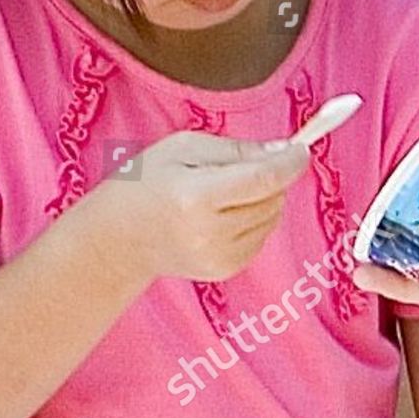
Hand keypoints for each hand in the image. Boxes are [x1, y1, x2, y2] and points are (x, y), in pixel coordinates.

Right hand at [95, 131, 310, 282]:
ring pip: (272, 219)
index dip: (290, 162)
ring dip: (262, 199)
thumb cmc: (144, 183)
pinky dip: (253, 221)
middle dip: (271, 177)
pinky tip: (221, 215)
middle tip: (242, 166)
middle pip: (272, 198)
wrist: (117, 238)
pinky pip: (261, 238)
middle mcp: (211, 232)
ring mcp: (219, 257)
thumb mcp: (182, 147)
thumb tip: (282, 151)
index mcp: (197, 196)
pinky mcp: (224, 270)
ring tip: (225, 192)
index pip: (264, 179)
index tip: (301, 149)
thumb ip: (234, 149)